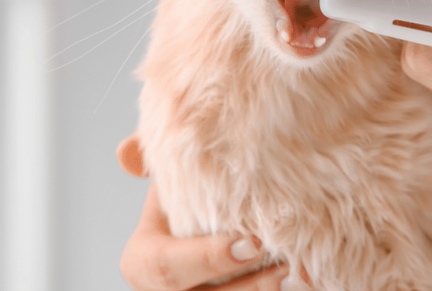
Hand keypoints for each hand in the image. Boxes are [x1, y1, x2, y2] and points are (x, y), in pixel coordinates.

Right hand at [117, 136, 302, 289]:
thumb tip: (127, 153)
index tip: (251, 241)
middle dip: (248, 285)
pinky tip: (304, 280)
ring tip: (299, 268)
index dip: (209, 258)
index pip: (168, 268)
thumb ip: (153, 160)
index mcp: (142, 263)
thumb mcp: (166, 181)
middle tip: (285, 261)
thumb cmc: (185, 204)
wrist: (204, 232)